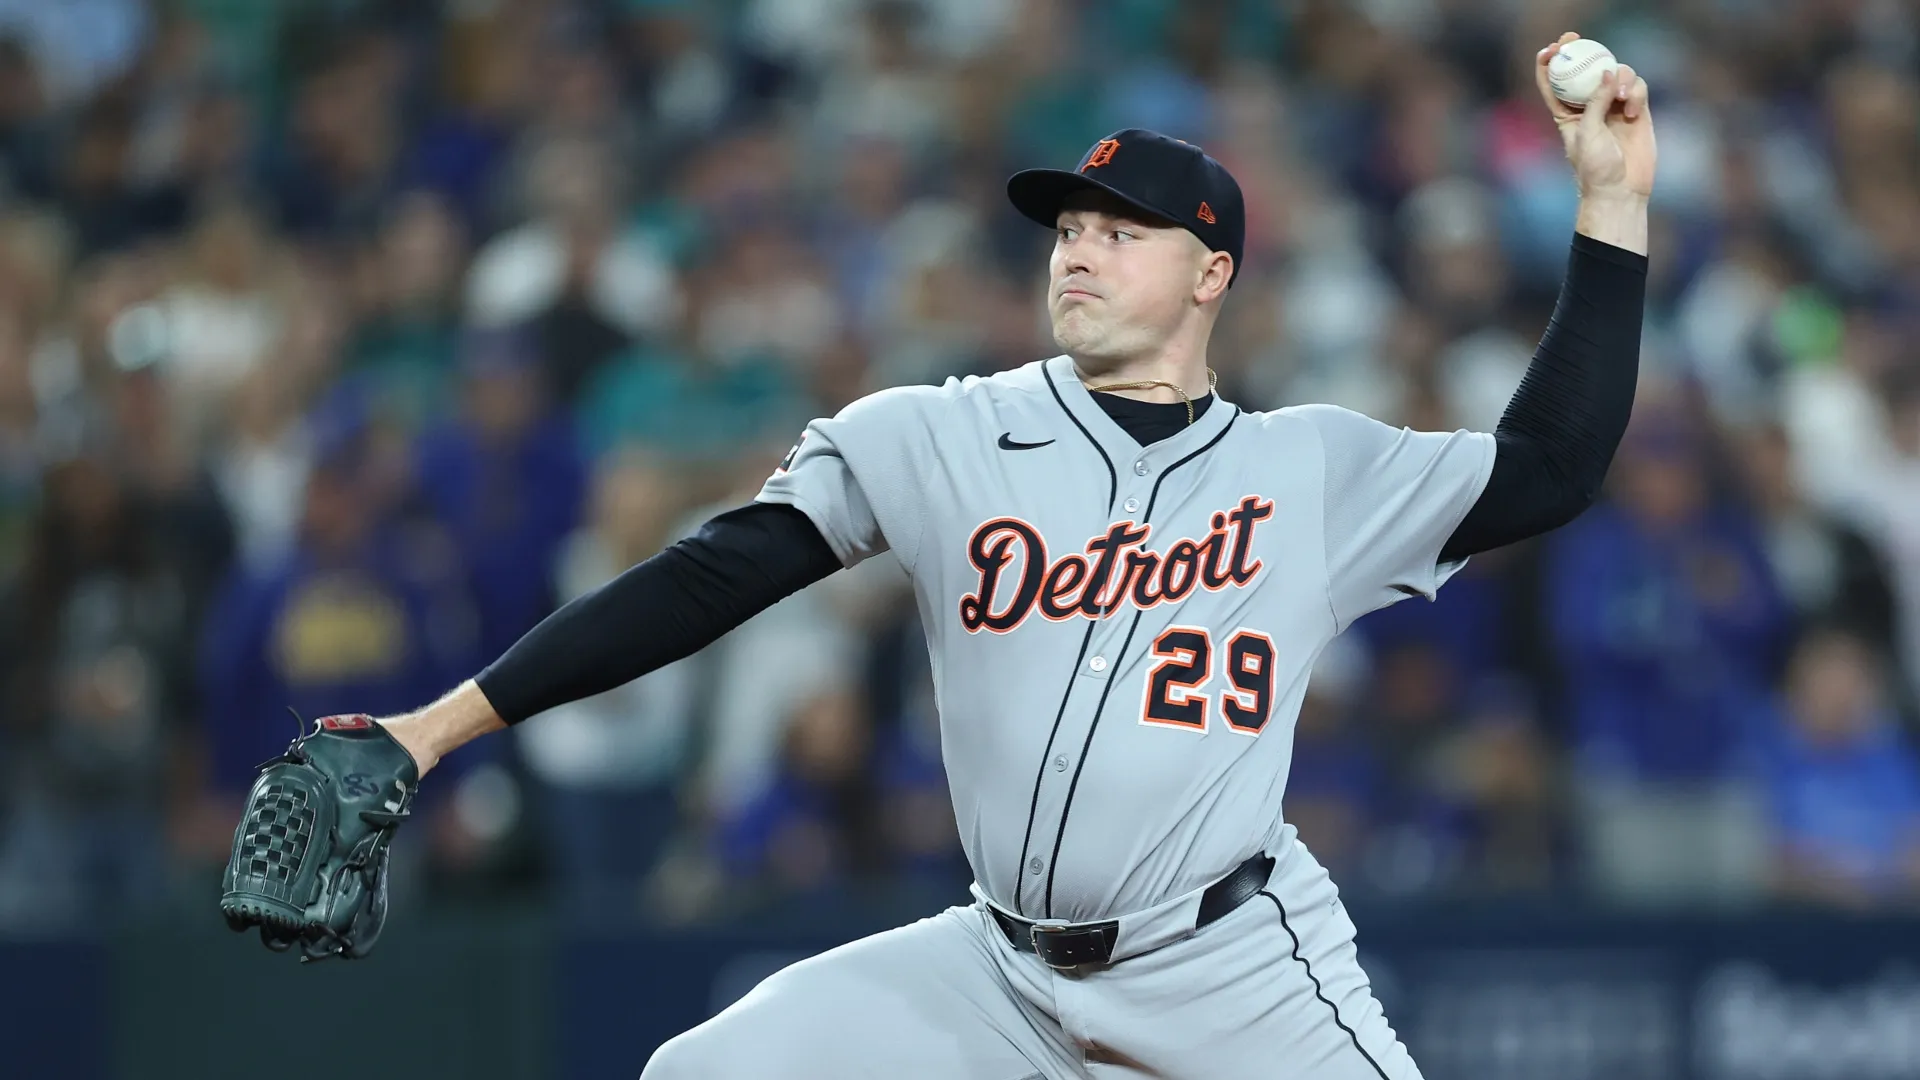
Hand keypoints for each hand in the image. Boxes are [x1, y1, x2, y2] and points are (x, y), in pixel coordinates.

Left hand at [1536, 32, 1655, 200]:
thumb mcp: (1588, 132)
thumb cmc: (1595, 168)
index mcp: (1566, 113)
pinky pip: (1636, 87)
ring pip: (1615, 74)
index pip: (1554, 82)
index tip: (1553, 48)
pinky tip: (1633, 110)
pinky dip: (1635, 92)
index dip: (1551, 62)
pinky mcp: (1636, 110)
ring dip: (1618, 77)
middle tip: (1578, 38)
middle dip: (1583, 51)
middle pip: (1586, 70)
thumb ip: (1595, 102)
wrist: (1621, 190)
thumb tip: (1607, 71)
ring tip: (1620, 97)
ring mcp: (1613, 107)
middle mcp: (1590, 106)